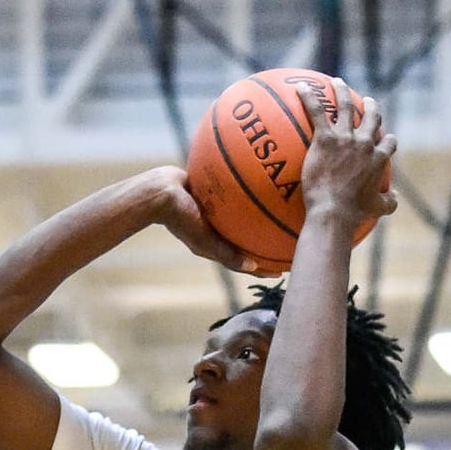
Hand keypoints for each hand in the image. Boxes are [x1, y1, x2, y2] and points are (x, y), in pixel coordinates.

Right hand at [147, 166, 275, 275]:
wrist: (158, 190)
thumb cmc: (178, 216)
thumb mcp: (203, 240)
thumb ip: (226, 254)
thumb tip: (253, 267)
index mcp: (216, 245)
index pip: (246, 260)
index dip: (266, 266)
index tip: (287, 269)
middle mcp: (218, 229)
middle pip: (250, 238)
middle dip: (270, 241)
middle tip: (293, 240)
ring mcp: (217, 212)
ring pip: (247, 216)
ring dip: (265, 216)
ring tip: (286, 209)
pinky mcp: (216, 193)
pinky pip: (240, 193)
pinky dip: (253, 190)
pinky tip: (268, 180)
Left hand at [296, 78, 397, 226]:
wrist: (334, 211)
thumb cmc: (354, 213)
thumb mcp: (379, 208)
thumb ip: (390, 201)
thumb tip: (394, 197)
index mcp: (379, 158)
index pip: (388, 142)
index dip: (386, 139)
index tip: (382, 138)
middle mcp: (366, 143)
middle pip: (372, 118)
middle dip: (371, 107)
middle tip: (367, 101)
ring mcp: (345, 139)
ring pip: (346, 107)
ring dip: (342, 92)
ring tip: (337, 82)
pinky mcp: (325, 139)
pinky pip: (316, 112)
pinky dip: (309, 97)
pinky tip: (300, 86)